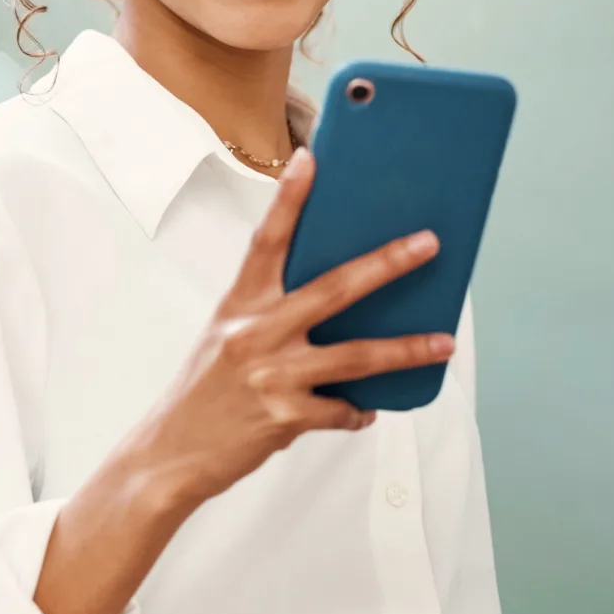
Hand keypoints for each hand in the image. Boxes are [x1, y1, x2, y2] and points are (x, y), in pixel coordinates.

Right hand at [137, 147, 452, 506]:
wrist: (168, 455)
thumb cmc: (202, 392)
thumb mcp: (226, 337)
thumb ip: (271, 314)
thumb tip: (336, 303)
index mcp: (239, 304)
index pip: (267, 240)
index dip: (290, 198)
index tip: (312, 158)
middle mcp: (255, 332)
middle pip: (334, 288)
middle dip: (388, 263)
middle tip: (428, 244)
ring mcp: (272, 374)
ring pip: (356, 356)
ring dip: (407, 349)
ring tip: (444, 343)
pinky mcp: (284, 417)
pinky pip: (341, 410)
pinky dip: (357, 411)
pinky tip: (364, 409)